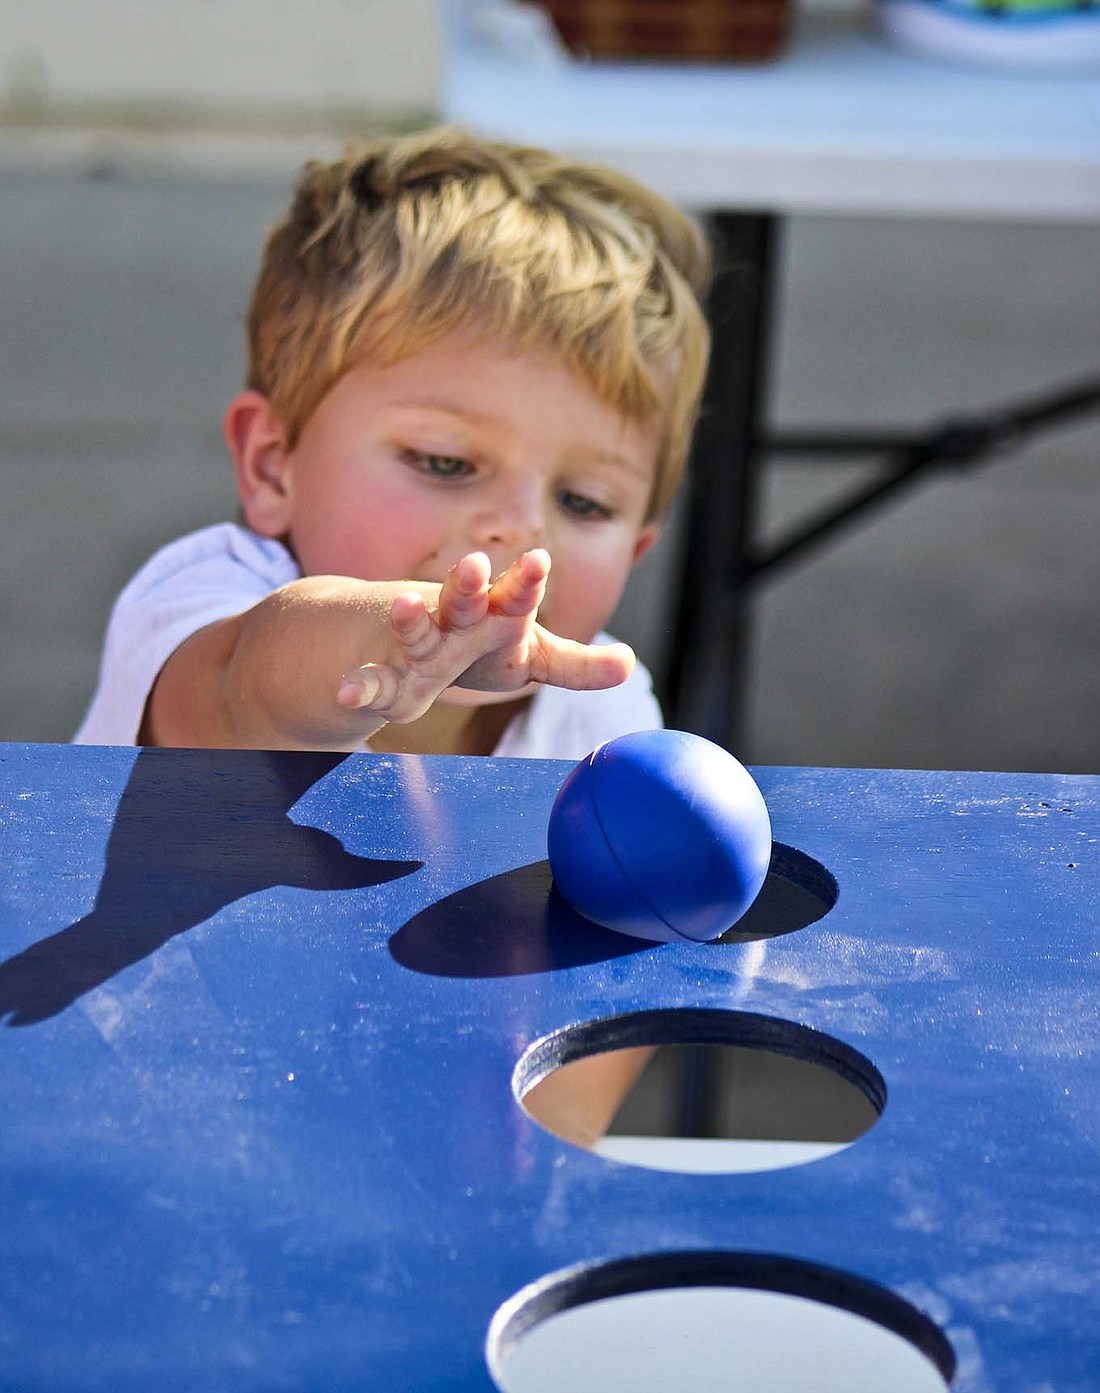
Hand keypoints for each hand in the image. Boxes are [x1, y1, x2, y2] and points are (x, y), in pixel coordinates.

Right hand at [336, 549, 633, 723]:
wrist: (405, 633)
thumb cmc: (481, 645)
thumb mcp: (529, 656)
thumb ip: (575, 664)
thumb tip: (630, 665)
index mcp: (496, 615)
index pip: (515, 595)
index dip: (525, 582)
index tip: (538, 560)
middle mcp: (455, 621)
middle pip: (464, 601)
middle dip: (469, 586)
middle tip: (474, 567)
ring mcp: (418, 644)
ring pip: (415, 630)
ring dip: (410, 618)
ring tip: (403, 604)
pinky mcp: (388, 675)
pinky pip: (374, 681)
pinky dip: (361, 687)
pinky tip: (347, 694)